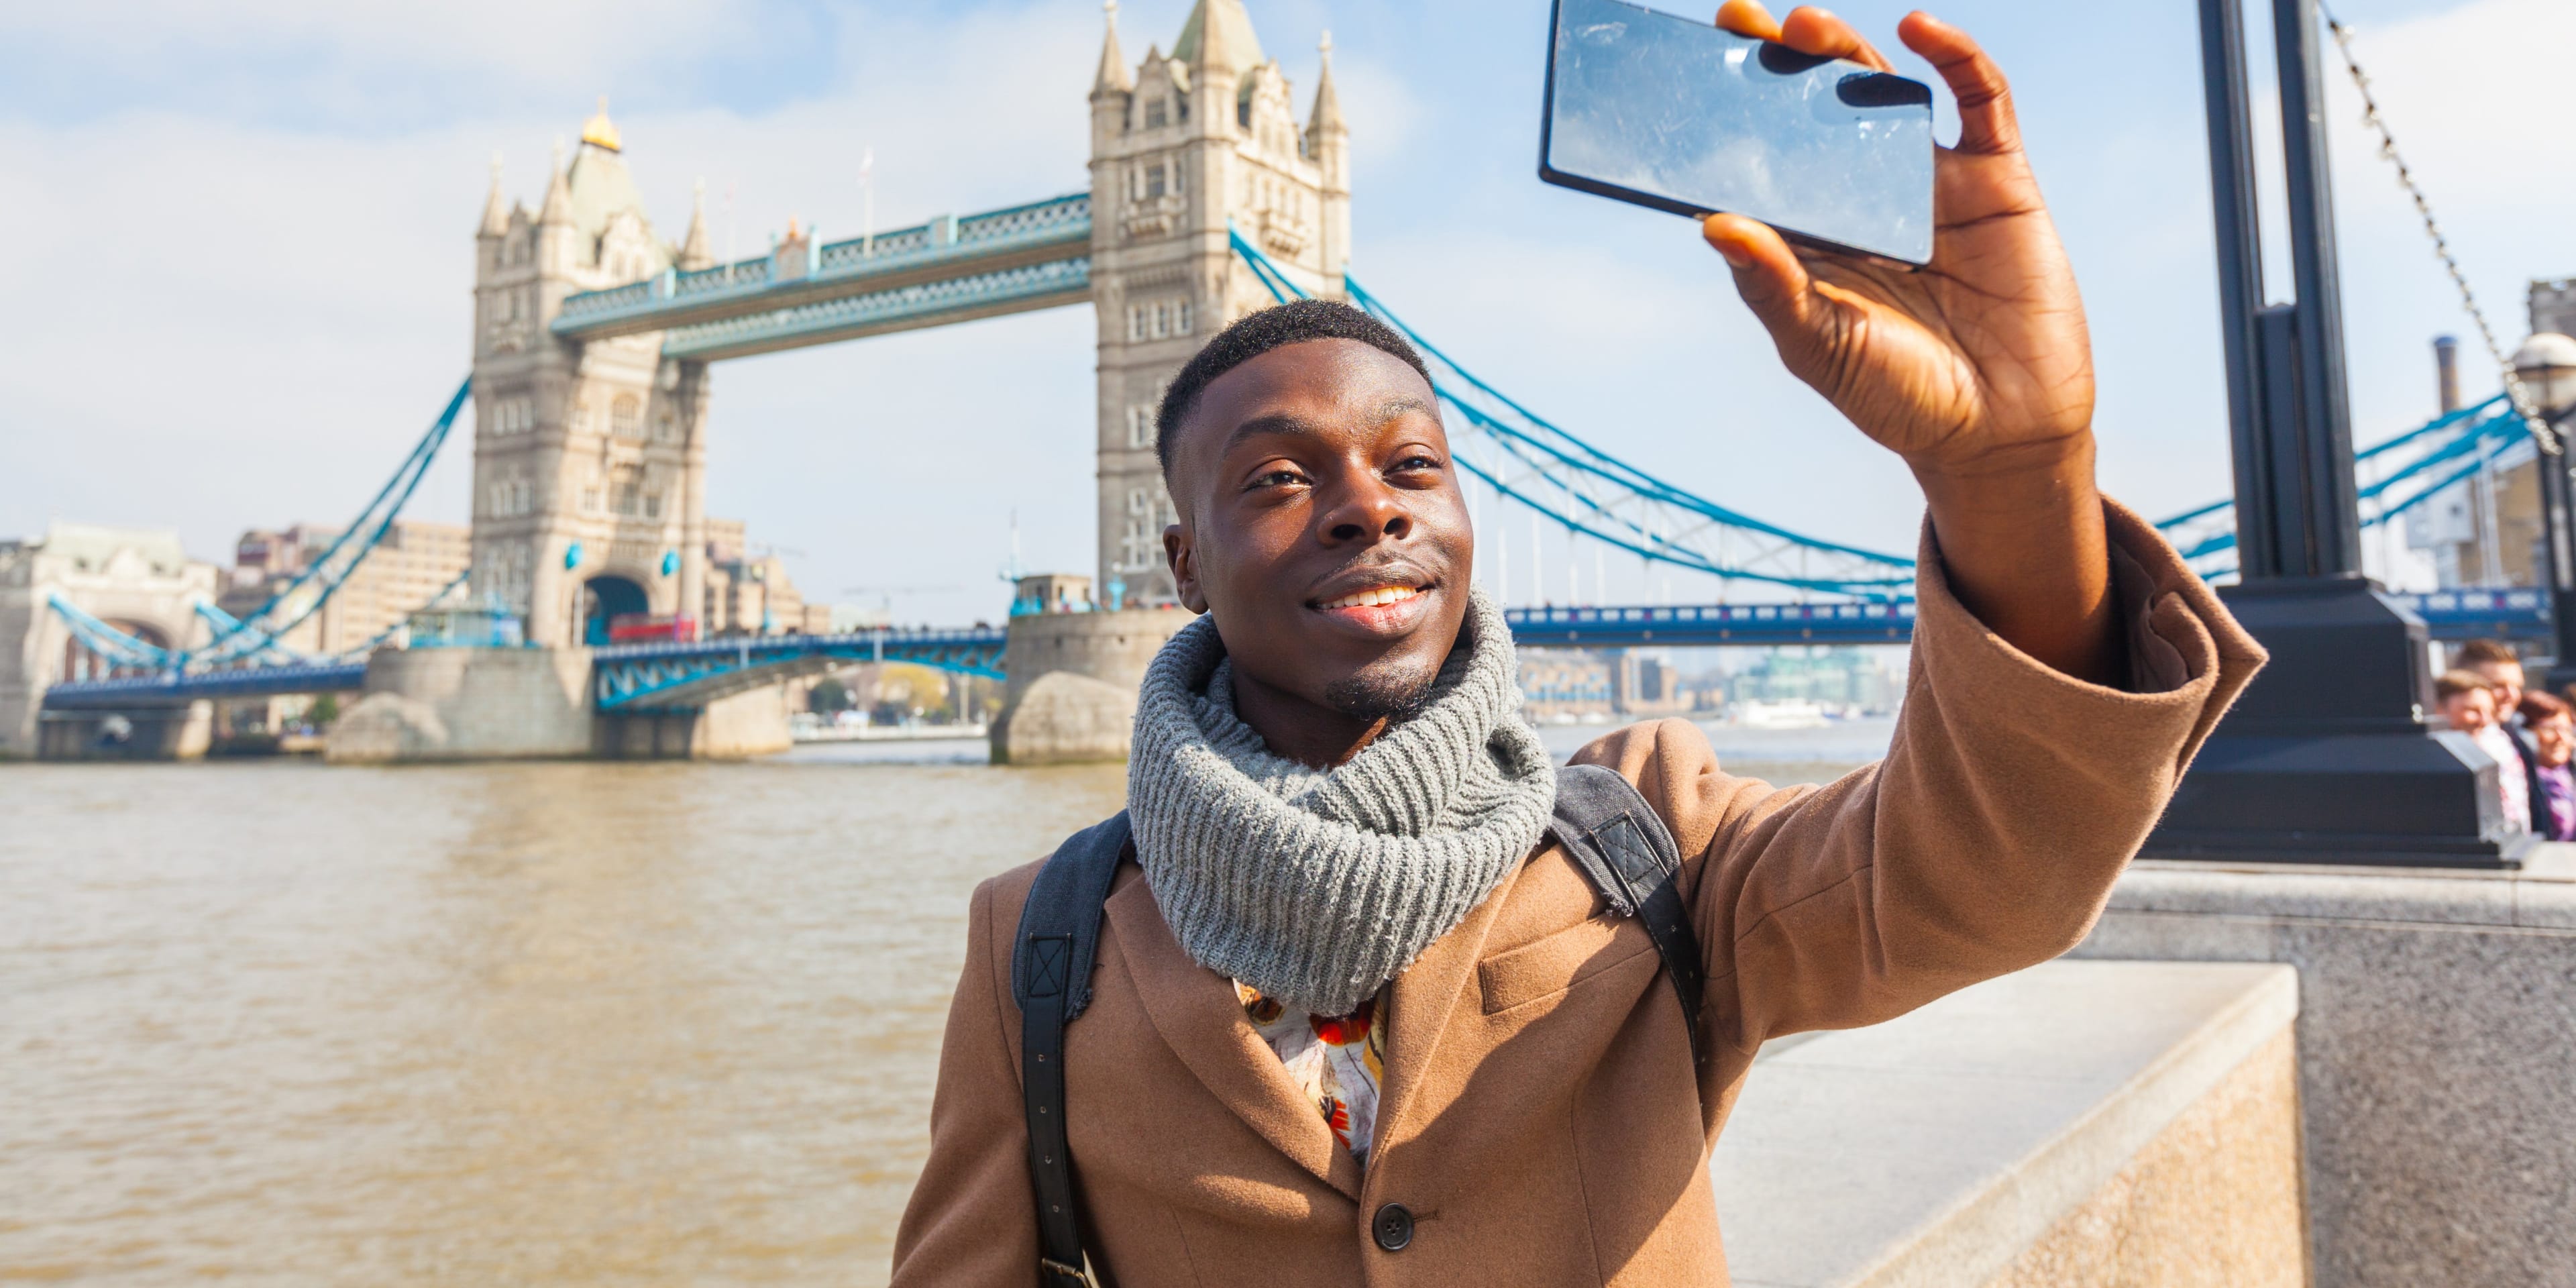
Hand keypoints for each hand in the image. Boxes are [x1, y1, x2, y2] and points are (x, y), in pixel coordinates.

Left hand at [1704, 4, 2117, 683]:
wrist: (1998, 435)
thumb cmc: (1897, 398)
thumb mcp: (1820, 346)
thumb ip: (1770, 286)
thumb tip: (1713, 223)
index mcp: (1815, 232)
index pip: (1765, 155)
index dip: (1733, 111)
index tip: (1689, 68)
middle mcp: (1868, 195)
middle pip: (1818, 107)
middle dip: (1779, 61)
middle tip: (1737, 22)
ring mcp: (1934, 181)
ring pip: (1885, 92)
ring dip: (1845, 51)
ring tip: (1803, 26)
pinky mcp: (1999, 179)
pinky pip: (1980, 101)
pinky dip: (1954, 57)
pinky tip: (1918, 30)